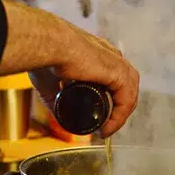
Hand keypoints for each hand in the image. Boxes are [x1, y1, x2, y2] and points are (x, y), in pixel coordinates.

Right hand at [0, 0, 138, 137]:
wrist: (47, 45)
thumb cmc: (44, 55)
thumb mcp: (50, 81)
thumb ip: (53, 95)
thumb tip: (56, 112)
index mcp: (97, 54)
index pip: (114, 78)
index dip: (111, 100)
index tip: (100, 118)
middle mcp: (110, 55)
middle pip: (126, 87)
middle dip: (119, 110)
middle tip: (105, 127)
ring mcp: (116, 62)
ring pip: (129, 94)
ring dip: (120, 116)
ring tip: (107, 130)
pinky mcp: (118, 71)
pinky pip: (126, 100)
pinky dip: (119, 117)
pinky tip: (108, 128)